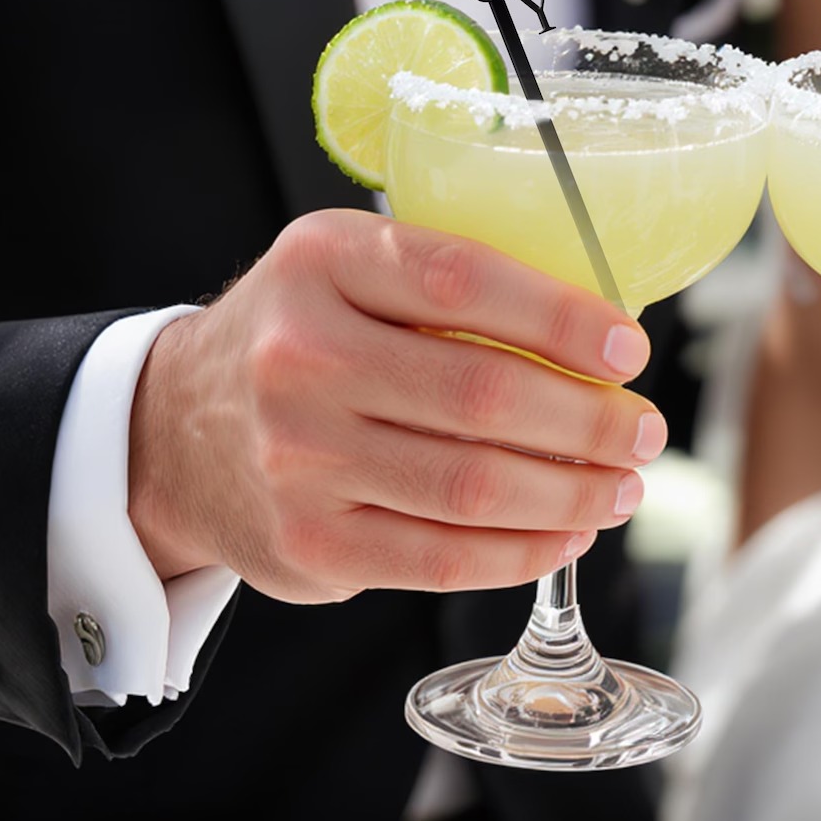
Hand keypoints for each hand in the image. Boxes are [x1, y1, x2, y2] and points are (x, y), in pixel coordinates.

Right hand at [128, 210, 665, 602]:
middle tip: (646, 430)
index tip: (628, 349)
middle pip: (482, 395)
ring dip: (574, 492)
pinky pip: (444, 558)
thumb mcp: (350, 269)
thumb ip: (450, 284)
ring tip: (623, 485)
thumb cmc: (303, 335)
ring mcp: (299, 458)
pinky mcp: (310, 544)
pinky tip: (568, 532)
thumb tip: (598, 337)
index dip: (562, 319)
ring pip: (473, 486)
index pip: (462, 281)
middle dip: (591, 421)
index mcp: (324, 262)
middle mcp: (302, 356)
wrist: (174, 429)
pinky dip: (525, 551)